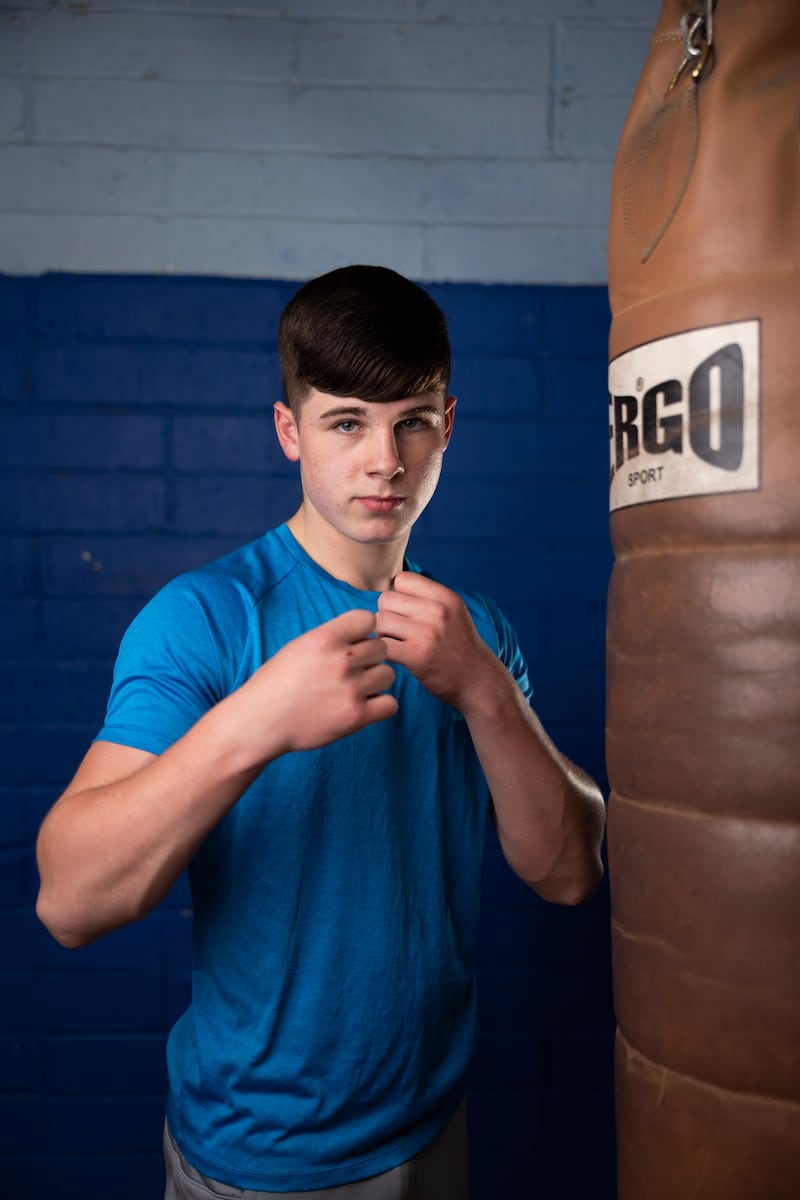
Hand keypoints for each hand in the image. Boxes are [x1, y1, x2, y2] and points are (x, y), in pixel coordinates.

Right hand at [240, 609, 397, 754]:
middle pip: (381, 648)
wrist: (260, 721)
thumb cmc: (276, 683)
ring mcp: (351, 689)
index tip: (352, 644)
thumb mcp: (299, 647)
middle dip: (369, 659)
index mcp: (325, 638)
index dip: (363, 632)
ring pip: (388, 675)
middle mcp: (341, 660)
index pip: (368, 619)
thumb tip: (363, 633)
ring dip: (376, 682)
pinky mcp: (356, 717)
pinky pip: (390, 704)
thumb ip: (332, 638)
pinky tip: (362, 707)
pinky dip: (380, 706)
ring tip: (354, 690)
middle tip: (351, 672)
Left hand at [376, 572, 492, 709]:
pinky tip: (396, 657)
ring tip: (396, 643)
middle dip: (387, 614)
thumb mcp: (453, 612)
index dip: (398, 595)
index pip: (402, 579)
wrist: (478, 680)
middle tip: (397, 631)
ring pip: (380, 620)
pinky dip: (383, 651)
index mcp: (445, 596)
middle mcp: (438, 611)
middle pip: (386, 599)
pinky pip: (383, 644)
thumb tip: (390, 586)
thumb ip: (428, 597)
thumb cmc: (459, 646)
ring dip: (382, 634)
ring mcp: (427, 633)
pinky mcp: (417, 656)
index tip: (405, 612)